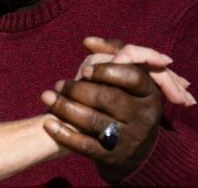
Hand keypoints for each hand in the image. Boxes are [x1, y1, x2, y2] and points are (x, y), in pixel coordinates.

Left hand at [40, 38, 173, 181]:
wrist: (133, 150)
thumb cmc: (125, 101)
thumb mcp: (128, 79)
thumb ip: (112, 53)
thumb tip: (88, 41)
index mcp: (150, 94)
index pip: (132, 77)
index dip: (106, 71)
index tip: (84, 71)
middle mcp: (144, 117)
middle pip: (108, 99)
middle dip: (77, 89)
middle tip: (57, 84)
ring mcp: (129, 139)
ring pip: (94, 121)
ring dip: (65, 107)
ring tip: (47, 96)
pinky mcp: (111, 156)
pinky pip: (85, 145)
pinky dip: (63, 134)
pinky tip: (47, 123)